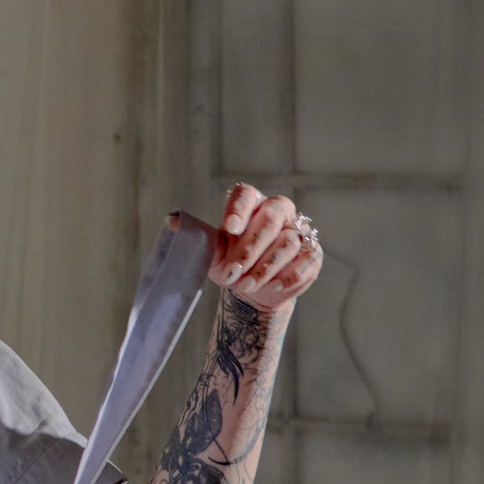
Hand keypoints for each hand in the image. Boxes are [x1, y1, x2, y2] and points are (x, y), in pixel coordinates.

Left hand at [203, 182, 321, 313]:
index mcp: (251, 203)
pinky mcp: (312, 253)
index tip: (229, 228)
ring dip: (265, 267)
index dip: (240, 209)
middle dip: (251, 248)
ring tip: (246, 285)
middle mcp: (277, 211)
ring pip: (288, 242)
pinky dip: (288, 276)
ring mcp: (298, 231)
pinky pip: (306, 260)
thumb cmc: (230, 263)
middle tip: (234, 272)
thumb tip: (171, 221)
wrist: (253, 289)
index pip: (247, 195)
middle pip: (271, 218)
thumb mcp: (211, 253)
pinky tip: (273, 287)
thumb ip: (197, 236)